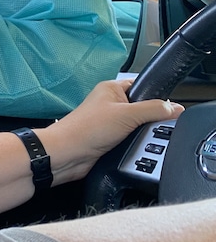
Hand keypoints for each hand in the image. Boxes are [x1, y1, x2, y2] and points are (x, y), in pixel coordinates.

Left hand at [39, 78, 183, 183]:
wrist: (67, 155)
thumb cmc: (86, 129)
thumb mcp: (127, 114)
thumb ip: (153, 109)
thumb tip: (174, 108)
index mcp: (112, 89)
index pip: (141, 86)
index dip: (156, 96)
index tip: (168, 108)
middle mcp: (110, 104)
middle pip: (144, 110)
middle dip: (150, 121)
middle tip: (152, 128)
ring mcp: (110, 123)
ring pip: (139, 128)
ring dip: (142, 136)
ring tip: (138, 140)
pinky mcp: (110, 140)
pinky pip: (132, 141)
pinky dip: (136, 146)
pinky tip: (135, 150)